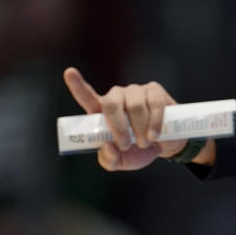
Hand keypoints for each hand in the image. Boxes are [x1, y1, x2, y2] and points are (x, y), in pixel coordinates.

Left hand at [63, 66, 186, 169]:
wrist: (166, 145)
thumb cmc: (138, 151)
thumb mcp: (120, 161)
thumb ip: (109, 159)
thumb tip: (108, 146)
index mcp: (101, 112)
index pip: (86, 96)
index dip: (77, 84)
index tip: (69, 73)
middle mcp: (116, 97)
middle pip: (111, 104)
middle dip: (119, 127)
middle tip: (126, 145)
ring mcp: (136, 91)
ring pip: (135, 105)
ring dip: (140, 128)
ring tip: (145, 142)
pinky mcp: (154, 90)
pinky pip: (154, 103)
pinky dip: (155, 122)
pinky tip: (155, 134)